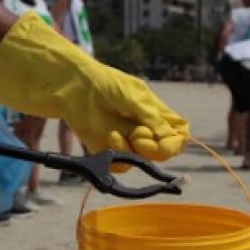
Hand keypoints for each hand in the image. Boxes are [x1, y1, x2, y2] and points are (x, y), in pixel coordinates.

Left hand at [0, 14, 188, 160]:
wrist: (72, 87)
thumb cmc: (105, 83)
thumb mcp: (134, 96)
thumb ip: (152, 118)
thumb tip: (171, 138)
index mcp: (156, 114)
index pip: (177, 136)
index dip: (174, 143)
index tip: (163, 142)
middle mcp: (145, 129)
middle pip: (164, 152)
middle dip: (155, 150)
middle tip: (139, 137)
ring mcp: (127, 141)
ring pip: (142, 160)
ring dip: (133, 151)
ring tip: (117, 134)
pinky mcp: (109, 150)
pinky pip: (121, 165)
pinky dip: (119, 156)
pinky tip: (110, 139)